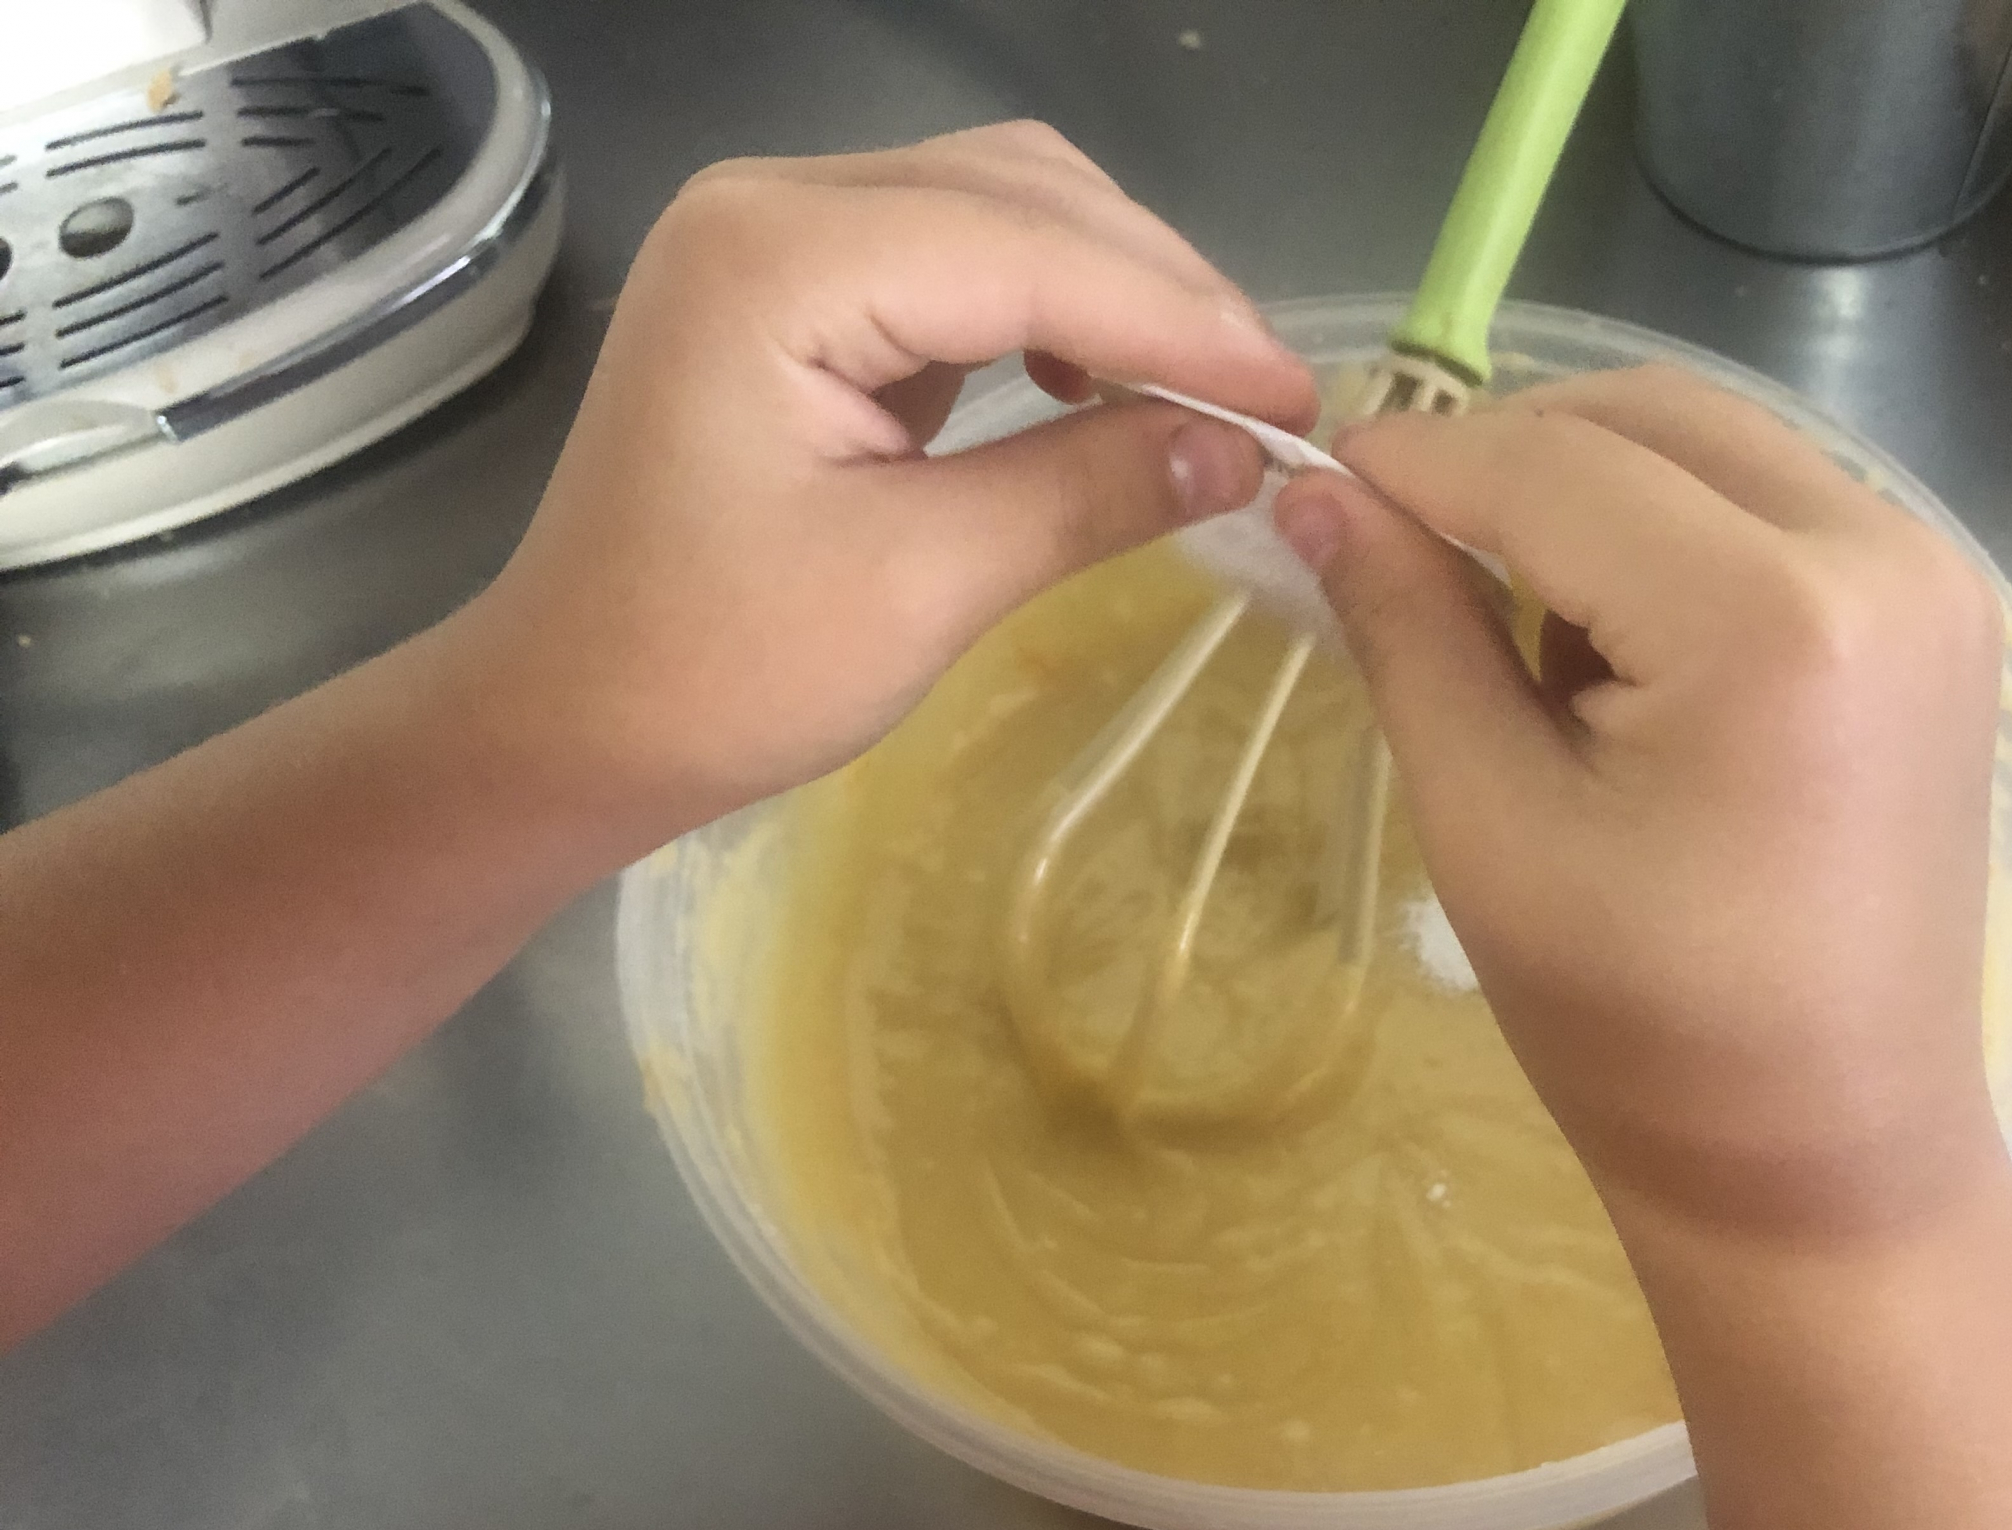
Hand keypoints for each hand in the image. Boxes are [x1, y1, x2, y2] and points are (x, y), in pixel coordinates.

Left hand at [469, 122, 1315, 834]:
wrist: (572, 716)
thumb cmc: (722, 671)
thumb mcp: (923, 586)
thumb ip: (1086, 491)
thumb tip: (1242, 450)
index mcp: (779, 262)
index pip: (1029, 250)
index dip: (1181, 320)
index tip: (1299, 400)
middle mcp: (773, 205)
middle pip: (1022, 191)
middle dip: (1160, 289)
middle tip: (1270, 404)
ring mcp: (776, 237)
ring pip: (999, 206)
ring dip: (1114, 288)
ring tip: (1206, 393)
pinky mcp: (792, 285)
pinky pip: (953, 254)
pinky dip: (1048, 305)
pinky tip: (1094, 379)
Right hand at [1274, 366, 2010, 1250]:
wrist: (1826, 1159)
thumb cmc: (1641, 1031)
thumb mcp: (1492, 826)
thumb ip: (1409, 632)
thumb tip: (1314, 492)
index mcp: (1774, 624)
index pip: (1555, 469)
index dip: (1419, 463)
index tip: (1313, 477)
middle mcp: (1885, 556)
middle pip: (1654, 417)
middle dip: (1513, 457)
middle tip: (1403, 548)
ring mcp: (1937, 579)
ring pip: (1722, 446)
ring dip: (1599, 491)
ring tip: (1527, 639)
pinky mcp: (1946, 615)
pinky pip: (1783, 505)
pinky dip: (1682, 533)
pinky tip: (1628, 657)